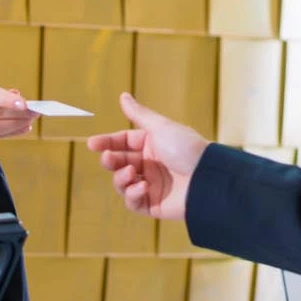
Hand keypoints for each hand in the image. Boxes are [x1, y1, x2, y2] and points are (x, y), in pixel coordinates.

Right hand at [87, 92, 207, 220]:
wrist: (208, 178)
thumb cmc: (187, 149)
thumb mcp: (161, 127)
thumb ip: (138, 114)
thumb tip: (123, 95)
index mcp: (152, 144)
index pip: (124, 142)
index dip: (108, 143)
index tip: (92, 144)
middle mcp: (150, 164)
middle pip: (119, 163)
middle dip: (111, 161)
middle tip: (108, 158)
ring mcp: (152, 185)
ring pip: (122, 184)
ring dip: (121, 178)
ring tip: (129, 172)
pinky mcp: (154, 205)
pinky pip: (133, 202)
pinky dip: (132, 194)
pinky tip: (142, 187)